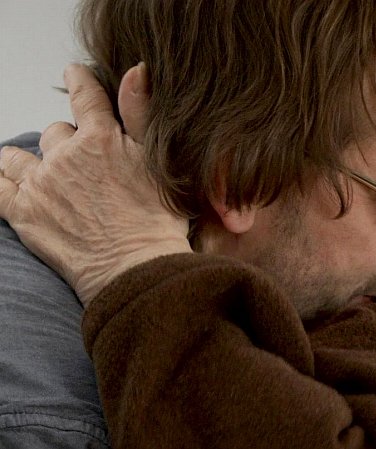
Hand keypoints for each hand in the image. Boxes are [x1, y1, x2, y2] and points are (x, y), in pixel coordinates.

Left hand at [0, 63, 190, 305]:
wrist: (136, 268)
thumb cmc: (157, 221)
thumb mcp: (160, 161)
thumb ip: (142, 113)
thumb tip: (136, 69)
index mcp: (101, 137)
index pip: (85, 95)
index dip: (80, 81)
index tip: (76, 75)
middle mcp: (65, 155)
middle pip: (56, 133)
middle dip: (67, 142)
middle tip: (85, 165)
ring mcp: (41, 184)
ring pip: (20, 156)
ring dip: (30, 161)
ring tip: (45, 175)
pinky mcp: (23, 212)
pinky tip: (7, 183)